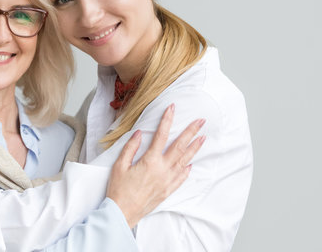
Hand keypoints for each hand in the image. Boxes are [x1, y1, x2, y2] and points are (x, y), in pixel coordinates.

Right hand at [106, 104, 205, 227]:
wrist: (122, 213)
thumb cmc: (118, 190)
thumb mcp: (119, 165)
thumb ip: (130, 148)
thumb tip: (138, 133)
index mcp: (150, 161)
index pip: (161, 135)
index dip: (167, 120)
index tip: (172, 108)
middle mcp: (162, 170)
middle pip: (180, 146)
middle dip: (191, 132)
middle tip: (201, 121)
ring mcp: (167, 181)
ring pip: (184, 161)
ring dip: (194, 148)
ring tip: (203, 137)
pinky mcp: (168, 190)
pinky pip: (181, 177)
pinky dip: (187, 169)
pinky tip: (190, 163)